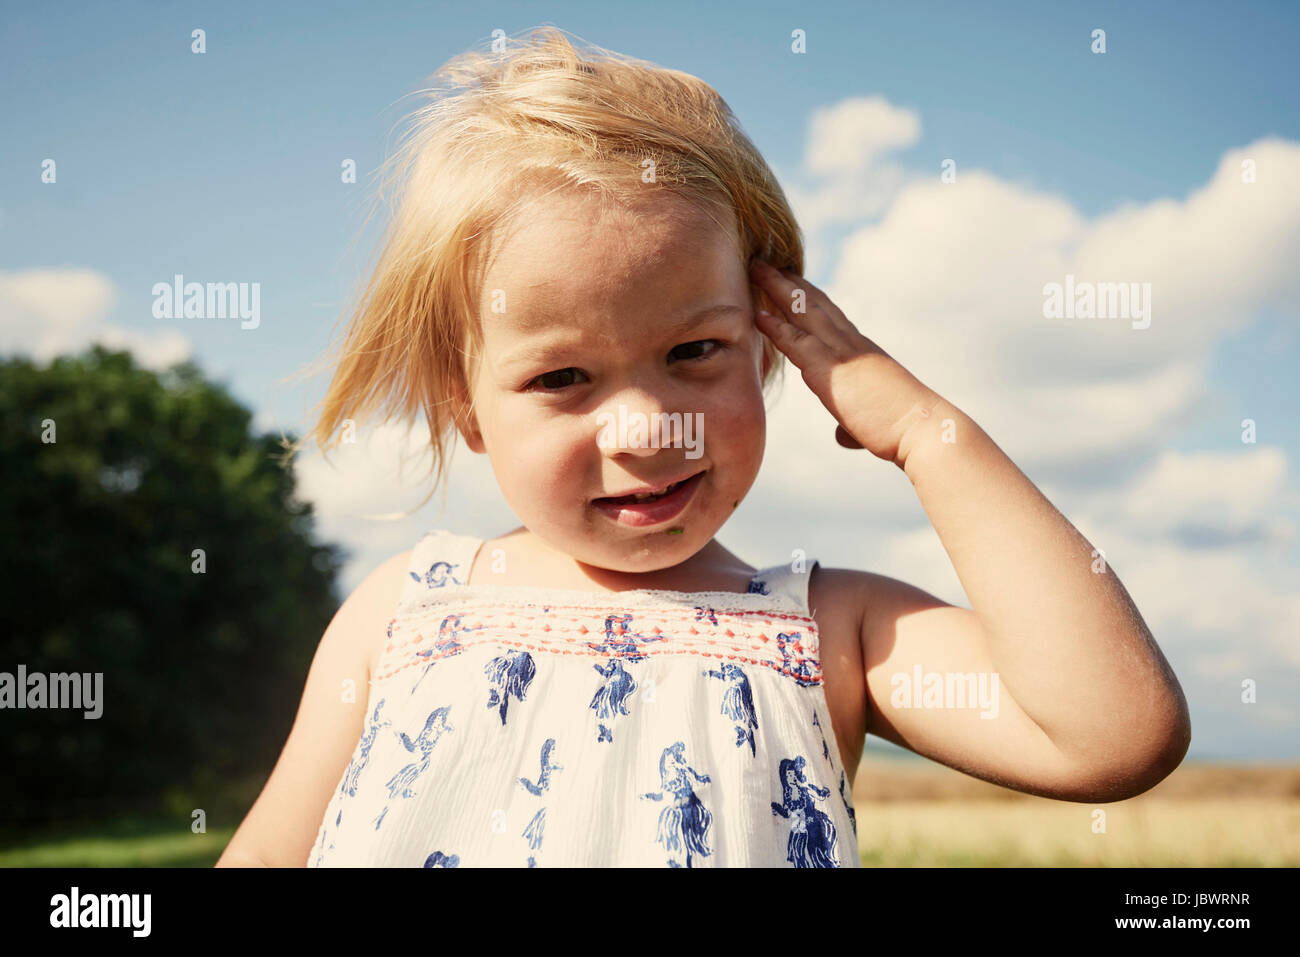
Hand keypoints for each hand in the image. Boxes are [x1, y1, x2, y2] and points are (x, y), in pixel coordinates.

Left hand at [749, 258, 942, 466]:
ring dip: (778, 289)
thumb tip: (842, 435)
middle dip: (790, 282)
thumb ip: (851, 423)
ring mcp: (842, 354)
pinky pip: (796, 342)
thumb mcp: (872, 421)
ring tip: (757, 269)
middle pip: (815, 304)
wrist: (923, 430)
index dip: (810, 297)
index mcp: (863, 352)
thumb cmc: (902, 429)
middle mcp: (853, 344)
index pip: (832, 317)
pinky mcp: (832, 372)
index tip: (791, 281)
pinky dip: (776, 327)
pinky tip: (758, 314)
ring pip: (804, 312)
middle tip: (767, 263)